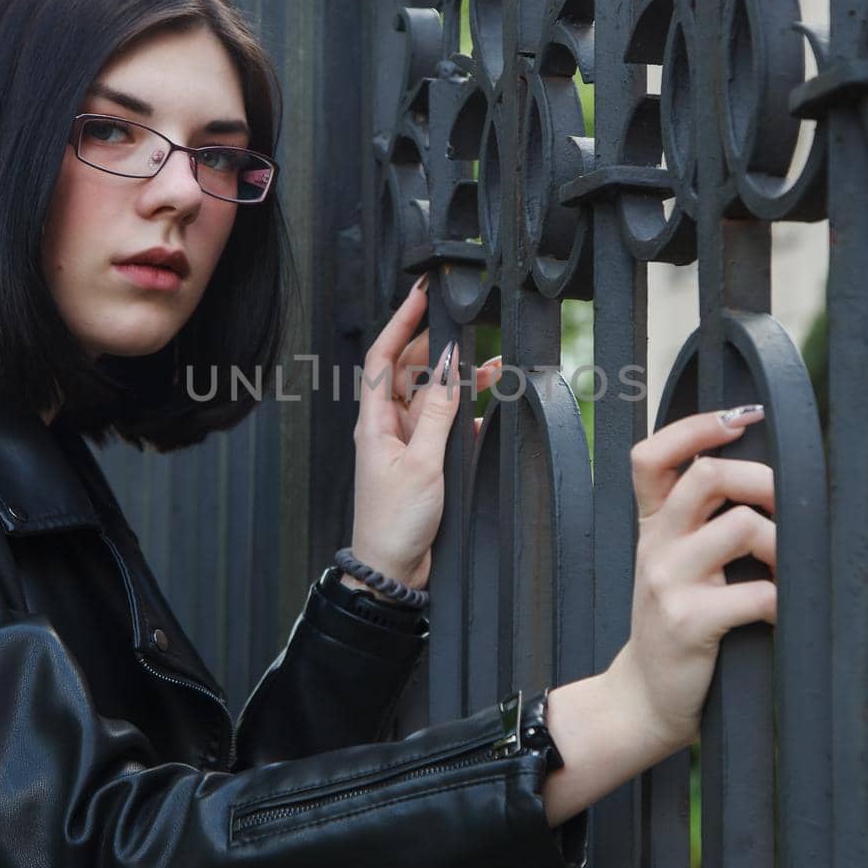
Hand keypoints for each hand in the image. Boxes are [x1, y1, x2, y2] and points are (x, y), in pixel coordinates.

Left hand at [348, 275, 503, 596]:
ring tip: (492, 367)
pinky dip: (465, 414)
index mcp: (375, 421)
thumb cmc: (394, 522)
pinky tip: (486, 410)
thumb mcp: (423, 462)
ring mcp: (406, 442)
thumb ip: (439, 412)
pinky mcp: (424, 460)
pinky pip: (445, 425)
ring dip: (458, 381)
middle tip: (465, 324)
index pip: (383, 357)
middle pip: (409, 371)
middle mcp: (388, 426)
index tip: (420, 296)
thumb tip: (449, 365)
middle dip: (436, 346)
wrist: (392, 570)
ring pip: (433, 397)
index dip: (400, 323)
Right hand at [602, 405, 776, 751]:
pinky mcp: (689, 622)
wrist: (642, 700)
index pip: (653, 455)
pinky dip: (787, 602)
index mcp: (651, 526)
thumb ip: (698, 524)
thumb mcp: (671, 566)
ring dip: (785, 546)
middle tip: (792, 507)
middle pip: (708, 476)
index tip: (745, 416)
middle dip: (764, 480)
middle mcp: (654, 546)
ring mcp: (667, 582)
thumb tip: (768, 482)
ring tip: (796, 572)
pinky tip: (789, 616)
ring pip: (741, 527)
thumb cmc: (676, 629)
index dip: (696, 425)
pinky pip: (757, 593)